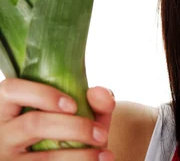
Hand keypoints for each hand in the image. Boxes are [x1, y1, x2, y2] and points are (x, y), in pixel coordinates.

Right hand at [0, 78, 114, 159]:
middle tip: (101, 134)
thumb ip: (95, 100)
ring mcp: (6, 157)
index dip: (43, 95)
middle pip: (32, 124)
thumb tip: (98, 92)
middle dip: (74, 128)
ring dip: (79, 155)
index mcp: (8, 105)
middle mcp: (1, 131)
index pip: (11, 90)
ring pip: (41, 157)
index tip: (73, 106)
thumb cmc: (70, 132)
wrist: (64, 160)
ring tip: (104, 153)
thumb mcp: (83, 115)